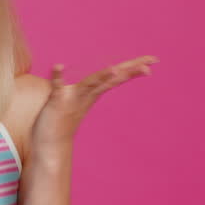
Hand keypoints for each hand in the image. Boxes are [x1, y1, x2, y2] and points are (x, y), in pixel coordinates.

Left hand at [32, 55, 159, 149]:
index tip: (152, 60)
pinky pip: (57, 86)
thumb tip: (100, 79)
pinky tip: (58, 65)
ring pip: (90, 84)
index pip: (117, 77)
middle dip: (130, 70)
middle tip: (150, 64)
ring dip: (101, 77)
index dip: (134, 68)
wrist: (51, 144)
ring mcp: (73, 98)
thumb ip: (89, 88)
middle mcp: (87, 95)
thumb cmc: (63, 121)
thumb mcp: (81, 100)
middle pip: (111, 78)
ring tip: (115, 69)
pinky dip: (57, 76)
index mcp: (94, 92)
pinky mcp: (57, 101)